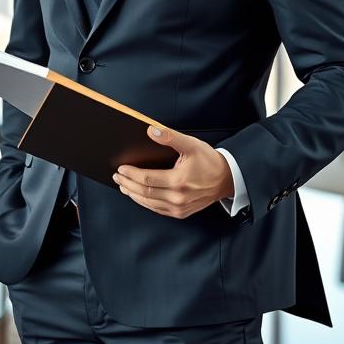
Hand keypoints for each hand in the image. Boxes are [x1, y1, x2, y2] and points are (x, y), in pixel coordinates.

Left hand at [112, 125, 233, 218]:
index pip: (147, 179)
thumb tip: (150, 130)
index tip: (121, 168)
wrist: (226, 179)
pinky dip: (145, 202)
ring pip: (149, 203)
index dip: (131, 174)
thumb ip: (170, 137)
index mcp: (178, 181)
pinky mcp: (181, 213)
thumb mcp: (191, 144)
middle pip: (144, 192)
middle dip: (128, 184)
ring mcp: (179, 208)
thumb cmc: (208, 161)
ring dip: (133, 194)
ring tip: (123, 186)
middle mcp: (178, 197)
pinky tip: (139, 196)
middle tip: (117, 177)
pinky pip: (157, 209)